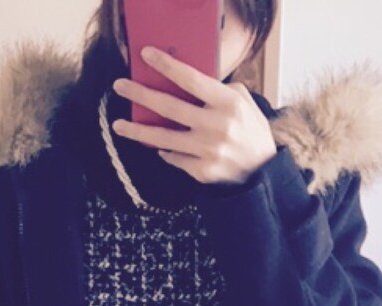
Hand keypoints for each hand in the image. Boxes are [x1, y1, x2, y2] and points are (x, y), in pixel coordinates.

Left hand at [110, 45, 276, 185]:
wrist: (263, 173)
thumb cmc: (250, 132)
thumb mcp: (243, 104)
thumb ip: (218, 92)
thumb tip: (187, 83)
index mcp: (228, 103)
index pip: (191, 79)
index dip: (166, 66)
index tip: (146, 55)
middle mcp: (216, 126)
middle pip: (169, 107)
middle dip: (141, 95)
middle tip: (119, 86)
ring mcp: (207, 151)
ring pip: (163, 138)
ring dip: (137, 131)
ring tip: (119, 124)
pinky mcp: (202, 171)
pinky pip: (174, 157)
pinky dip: (166, 151)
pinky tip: (160, 146)